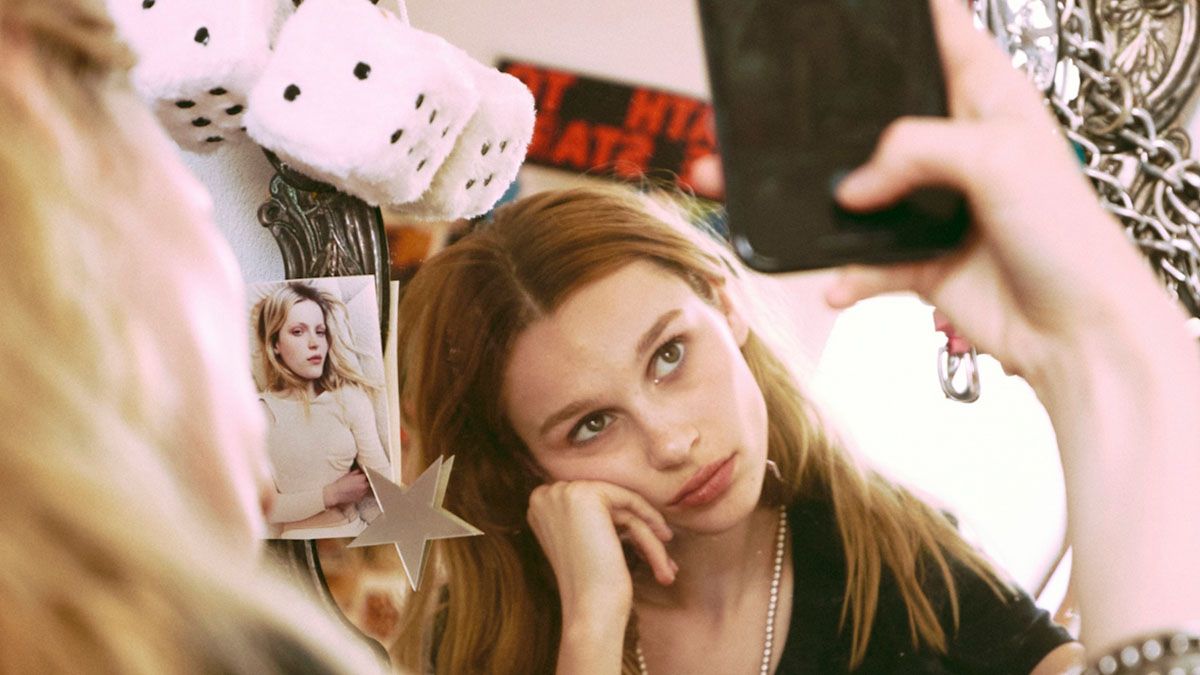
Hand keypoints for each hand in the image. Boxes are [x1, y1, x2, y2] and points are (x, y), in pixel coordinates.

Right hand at [323, 469, 369, 507]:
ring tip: (356, 487)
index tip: (361, 476)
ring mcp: (362, 493)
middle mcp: (364, 485)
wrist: (335, 494)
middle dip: (364, 482)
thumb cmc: (340, 484)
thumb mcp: (348, 475)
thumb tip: (360, 471)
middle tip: (358, 482)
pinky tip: (354, 492)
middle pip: (368, 482)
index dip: (363, 476)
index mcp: (361, 478)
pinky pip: (363, 495)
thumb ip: (356, 472)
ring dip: (363, 487)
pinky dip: (361, 493)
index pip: (367, 475)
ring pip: (366, 489)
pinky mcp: (360, 499)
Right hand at [526, 481, 674, 626]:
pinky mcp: (585, 494)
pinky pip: (629, 501)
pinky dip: (650, 522)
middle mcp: (544, 495)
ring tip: (667, 564)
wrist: (589, 608)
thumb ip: (591, 515)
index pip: (591, 504)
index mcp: (539, 506)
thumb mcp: (583, 541)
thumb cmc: (590, 585)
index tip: (643, 542)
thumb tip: (623, 499)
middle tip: (663, 547)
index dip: (619, 522)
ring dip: (648, 534)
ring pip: (621, 506)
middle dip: (637, 527)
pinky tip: (663, 544)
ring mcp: (562, 492)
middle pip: (607, 504)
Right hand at [823, 0, 1172, 381]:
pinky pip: (867, 260)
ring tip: (811, 206)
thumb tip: (853, 186)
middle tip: (809, 126)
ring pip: (866, 191)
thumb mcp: (997, 158)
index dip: (907, 25)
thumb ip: (915, 149)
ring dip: (835, 204)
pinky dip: (848, 272)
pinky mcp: (920, 258)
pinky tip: (838, 280)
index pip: (946, 38)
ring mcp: (937, 205)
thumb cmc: (1069, 239)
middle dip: (847, 122)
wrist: (1077, 333)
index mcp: (990, 101)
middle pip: (888, 117)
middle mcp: (961, 149)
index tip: (859, 24)